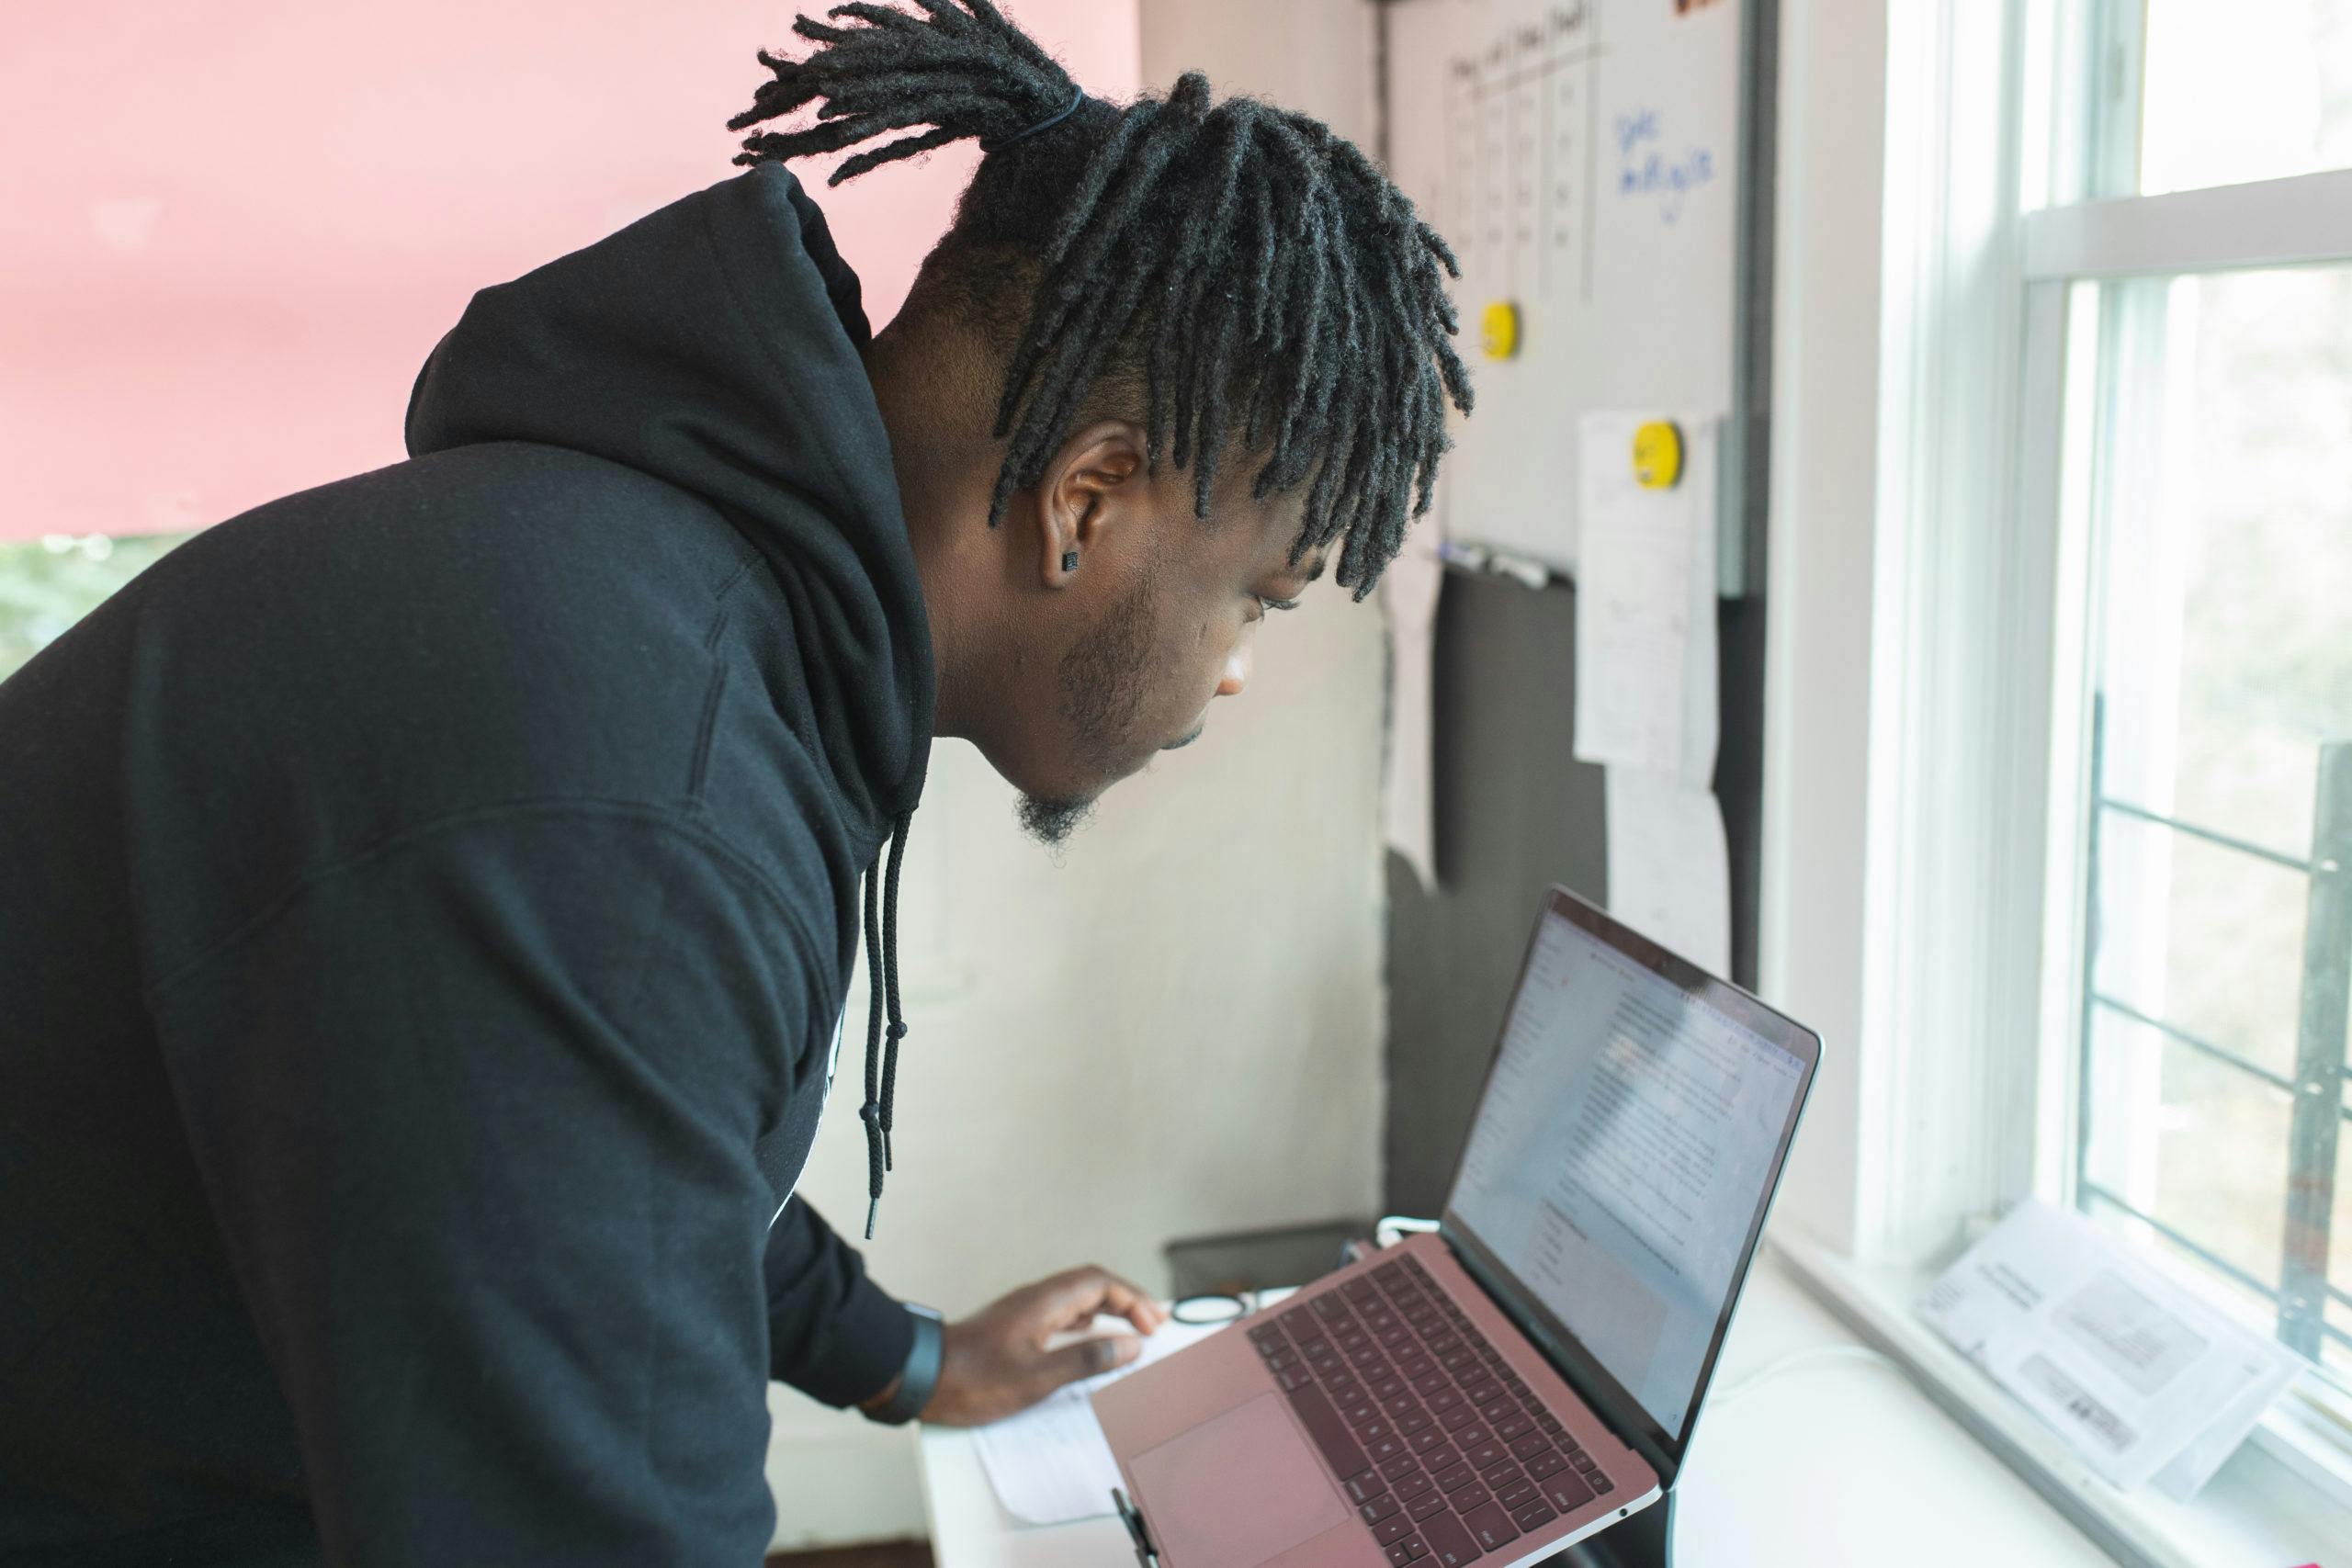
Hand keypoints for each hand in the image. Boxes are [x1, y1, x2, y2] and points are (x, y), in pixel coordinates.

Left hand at [883, 1264, 1170, 1427]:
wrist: (920, 1377)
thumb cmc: (973, 1380)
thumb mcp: (1037, 1378)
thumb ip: (1086, 1360)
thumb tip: (1129, 1345)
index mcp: (1044, 1302)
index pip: (1100, 1284)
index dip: (1132, 1299)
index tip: (1153, 1325)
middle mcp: (1036, 1299)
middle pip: (1091, 1285)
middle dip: (1127, 1300)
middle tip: (1154, 1321)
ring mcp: (1023, 1311)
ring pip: (1076, 1298)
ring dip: (1108, 1309)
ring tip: (1132, 1329)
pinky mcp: (1014, 1326)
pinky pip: (1061, 1313)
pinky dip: (1086, 1322)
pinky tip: (1090, 1337)